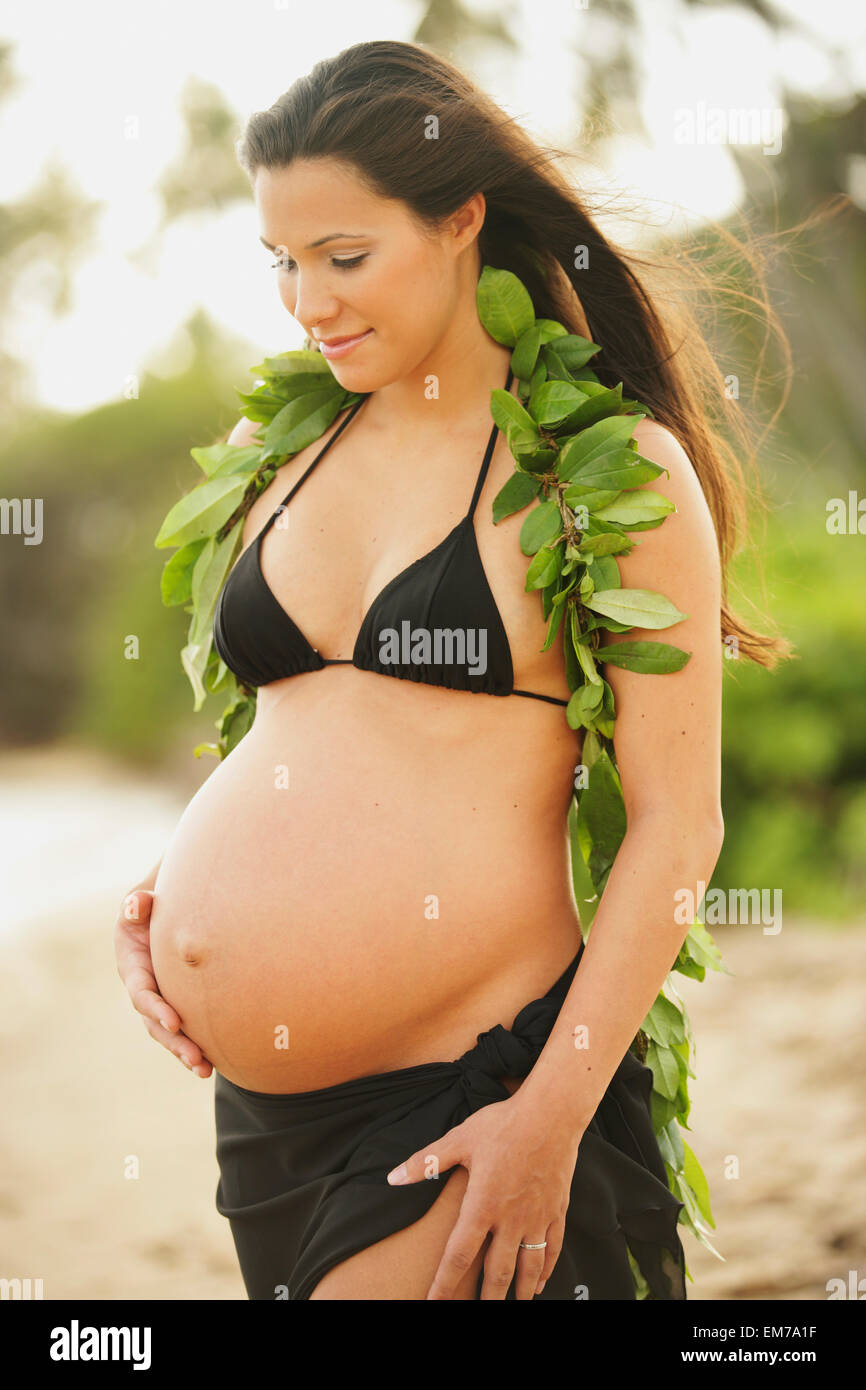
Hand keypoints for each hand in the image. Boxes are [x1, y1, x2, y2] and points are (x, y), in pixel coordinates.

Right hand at [114, 886, 212, 1077]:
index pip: (142, 993)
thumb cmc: (155, 903)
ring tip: (205, 1070)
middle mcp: (145, 989)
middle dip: (174, 1042)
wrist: (167, 910)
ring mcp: (162, 999)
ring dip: (186, 1052)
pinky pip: (186, 1028)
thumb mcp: (142, 901)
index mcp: (133, 966)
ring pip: (170, 1033)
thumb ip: (138, 903)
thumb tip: (138, 904)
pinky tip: (215, 1062)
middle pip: (156, 1023)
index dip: (156, 1008)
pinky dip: (198, 1044)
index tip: (175, 1022)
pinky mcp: (179, 1003)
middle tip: (196, 1058)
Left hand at [386, 1090, 582, 1299]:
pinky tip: (539, 1282)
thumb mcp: (459, 1139)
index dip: (444, 1284)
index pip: (459, 1255)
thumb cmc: (503, 1124)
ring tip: (513, 1306)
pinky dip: (545, 1270)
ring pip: (527, 1267)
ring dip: (519, 1292)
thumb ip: (427, 1161)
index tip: (435, 1303)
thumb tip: (393, 1177)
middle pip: (497, 1272)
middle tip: (480, 1312)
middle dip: (488, 1298)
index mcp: (482, 1205)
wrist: (550, 1114)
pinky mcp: (556, 1211)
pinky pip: (551, 1249)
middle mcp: (510, 1219)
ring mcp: (536, 1218)